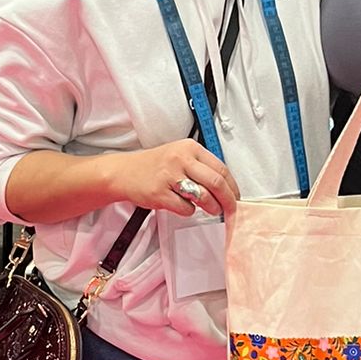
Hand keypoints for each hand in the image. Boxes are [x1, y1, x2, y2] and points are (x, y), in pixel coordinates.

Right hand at [107, 142, 239, 218]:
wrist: (124, 172)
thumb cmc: (154, 166)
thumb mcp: (179, 155)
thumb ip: (201, 166)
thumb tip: (226, 186)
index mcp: (189, 148)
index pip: (221, 168)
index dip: (232, 186)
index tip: (236, 196)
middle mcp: (180, 159)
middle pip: (216, 182)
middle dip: (228, 200)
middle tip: (231, 209)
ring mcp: (169, 176)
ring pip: (203, 197)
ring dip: (212, 207)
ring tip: (211, 209)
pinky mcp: (160, 194)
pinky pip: (185, 208)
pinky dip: (189, 211)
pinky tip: (184, 206)